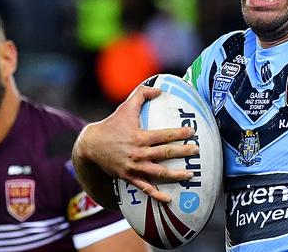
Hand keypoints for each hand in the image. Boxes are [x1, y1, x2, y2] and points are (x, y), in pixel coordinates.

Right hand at [73, 85, 198, 203]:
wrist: (90, 146)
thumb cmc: (111, 125)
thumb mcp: (125, 107)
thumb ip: (142, 94)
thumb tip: (160, 89)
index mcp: (140, 137)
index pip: (164, 135)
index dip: (179, 133)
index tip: (192, 132)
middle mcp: (139, 153)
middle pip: (165, 153)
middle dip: (183, 152)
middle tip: (197, 151)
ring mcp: (134, 167)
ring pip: (159, 173)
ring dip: (176, 175)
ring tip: (190, 175)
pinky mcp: (129, 177)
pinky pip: (145, 188)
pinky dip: (157, 195)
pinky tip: (169, 198)